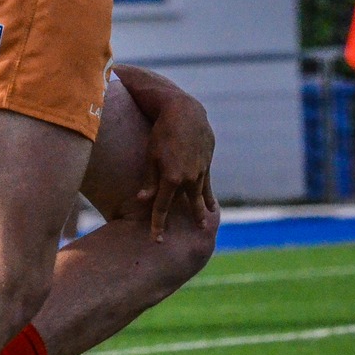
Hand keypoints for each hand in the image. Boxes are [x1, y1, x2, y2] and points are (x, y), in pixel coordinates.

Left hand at [135, 90, 216, 240]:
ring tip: (204, 226)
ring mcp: (200, 172)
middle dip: (184, 223)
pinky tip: (213, 207)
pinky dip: (209, 197)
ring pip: (200, 197)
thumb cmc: (161, 133)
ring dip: (201, 212)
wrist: (185, 112)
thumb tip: (142, 201)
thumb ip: (148, 180)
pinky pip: (208, 185)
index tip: (156, 239)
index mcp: (171, 178)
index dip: (158, 224)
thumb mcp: (150, 156)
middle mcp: (188, 178)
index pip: (162, 207)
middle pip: (186, 207)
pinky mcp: (207, 164)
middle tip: (183, 242)